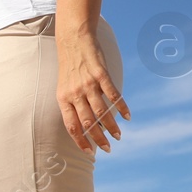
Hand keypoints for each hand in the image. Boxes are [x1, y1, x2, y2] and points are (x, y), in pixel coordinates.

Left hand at [56, 31, 128, 152]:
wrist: (73, 40)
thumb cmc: (69, 67)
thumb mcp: (64, 87)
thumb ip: (73, 104)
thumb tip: (87, 124)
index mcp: (63, 99)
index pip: (72, 126)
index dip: (81, 141)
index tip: (89, 152)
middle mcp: (75, 94)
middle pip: (88, 122)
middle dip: (98, 139)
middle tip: (109, 149)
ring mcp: (89, 84)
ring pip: (102, 112)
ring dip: (112, 127)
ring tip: (118, 136)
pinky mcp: (102, 75)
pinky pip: (114, 95)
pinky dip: (122, 108)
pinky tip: (128, 117)